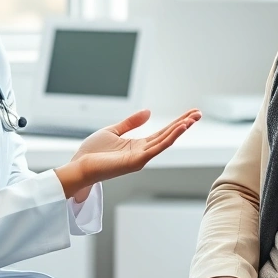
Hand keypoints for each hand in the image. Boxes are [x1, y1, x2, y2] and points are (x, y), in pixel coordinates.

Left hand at [55, 108, 200, 198]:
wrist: (79, 165)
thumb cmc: (92, 152)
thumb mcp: (114, 130)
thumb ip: (131, 122)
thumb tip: (148, 112)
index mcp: (138, 145)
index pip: (162, 132)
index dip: (176, 122)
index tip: (190, 113)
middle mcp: (143, 152)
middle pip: (168, 136)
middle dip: (184, 124)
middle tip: (199, 113)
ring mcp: (141, 158)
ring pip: (165, 141)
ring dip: (180, 130)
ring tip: (193, 118)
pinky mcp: (136, 161)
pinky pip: (157, 148)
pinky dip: (169, 138)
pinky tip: (179, 128)